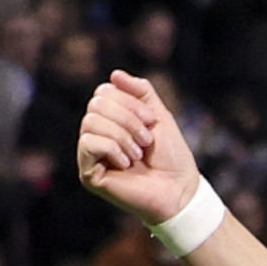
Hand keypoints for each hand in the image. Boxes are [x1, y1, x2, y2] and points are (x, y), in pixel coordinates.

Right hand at [74, 69, 196, 220]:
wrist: (178, 190)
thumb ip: (140, 92)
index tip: (152, 121)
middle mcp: (96, 134)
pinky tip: (126, 163)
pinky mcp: (88, 172)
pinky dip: (112, 148)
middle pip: (96, 105)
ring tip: (138, 154)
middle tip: (147, 140)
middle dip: (128, 119)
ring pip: (90, 122)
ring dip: (123, 136)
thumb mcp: (159, 116)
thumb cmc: (170, 156)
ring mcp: (90, 154)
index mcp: (111, 119)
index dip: (129, 102)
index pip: (104, 92)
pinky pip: (88, 143)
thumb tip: (114, 74)